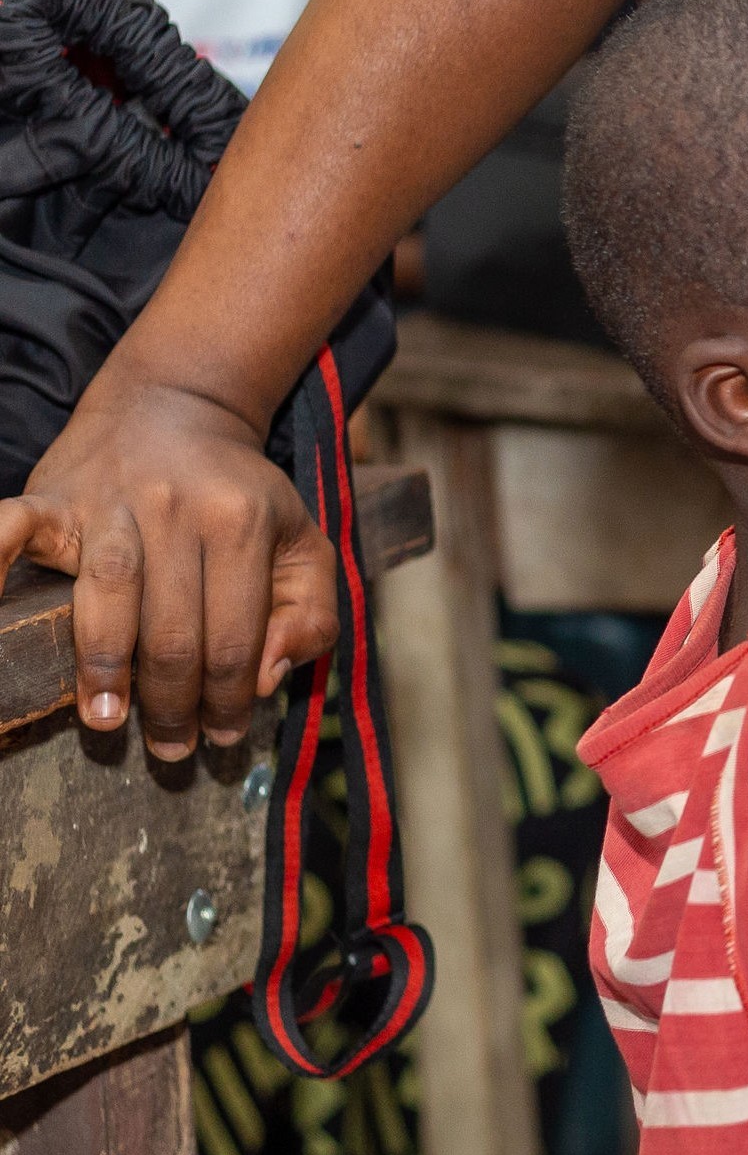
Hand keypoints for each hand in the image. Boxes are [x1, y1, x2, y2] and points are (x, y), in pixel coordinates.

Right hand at [0, 382, 336, 757]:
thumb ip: (311, 612)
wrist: (179, 406)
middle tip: (170, 748)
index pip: (235, 634)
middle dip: (173, 702)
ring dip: (104, 665)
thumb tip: (269, 676)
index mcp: (242, 524)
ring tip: (106, 719)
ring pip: (108, 594)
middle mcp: (177, 510)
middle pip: (172, 628)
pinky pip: (15, 527)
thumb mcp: (303, 543)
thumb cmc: (242, 494)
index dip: (231, 697)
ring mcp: (113, 502)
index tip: (223, 737)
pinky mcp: (56, 497)